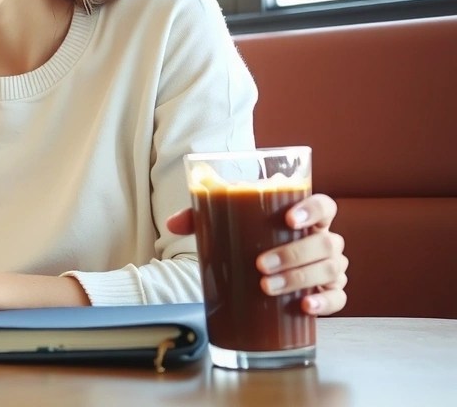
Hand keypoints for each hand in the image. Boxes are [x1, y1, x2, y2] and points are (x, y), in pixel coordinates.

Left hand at [166, 193, 347, 315]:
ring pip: (330, 270)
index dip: (313, 209)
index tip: (289, 218)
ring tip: (268, 286)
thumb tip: (174, 223)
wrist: (259, 273)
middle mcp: (324, 241)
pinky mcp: (329, 294)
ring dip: (300, 278)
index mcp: (305, 219)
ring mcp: (330, 268)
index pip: (324, 206)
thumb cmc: (249, 242)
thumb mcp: (226, 226)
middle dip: (293, 254)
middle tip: (260, 264)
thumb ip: (201, 218)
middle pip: (324, 242)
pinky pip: (338, 299)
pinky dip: (324, 303)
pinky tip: (305, 306)